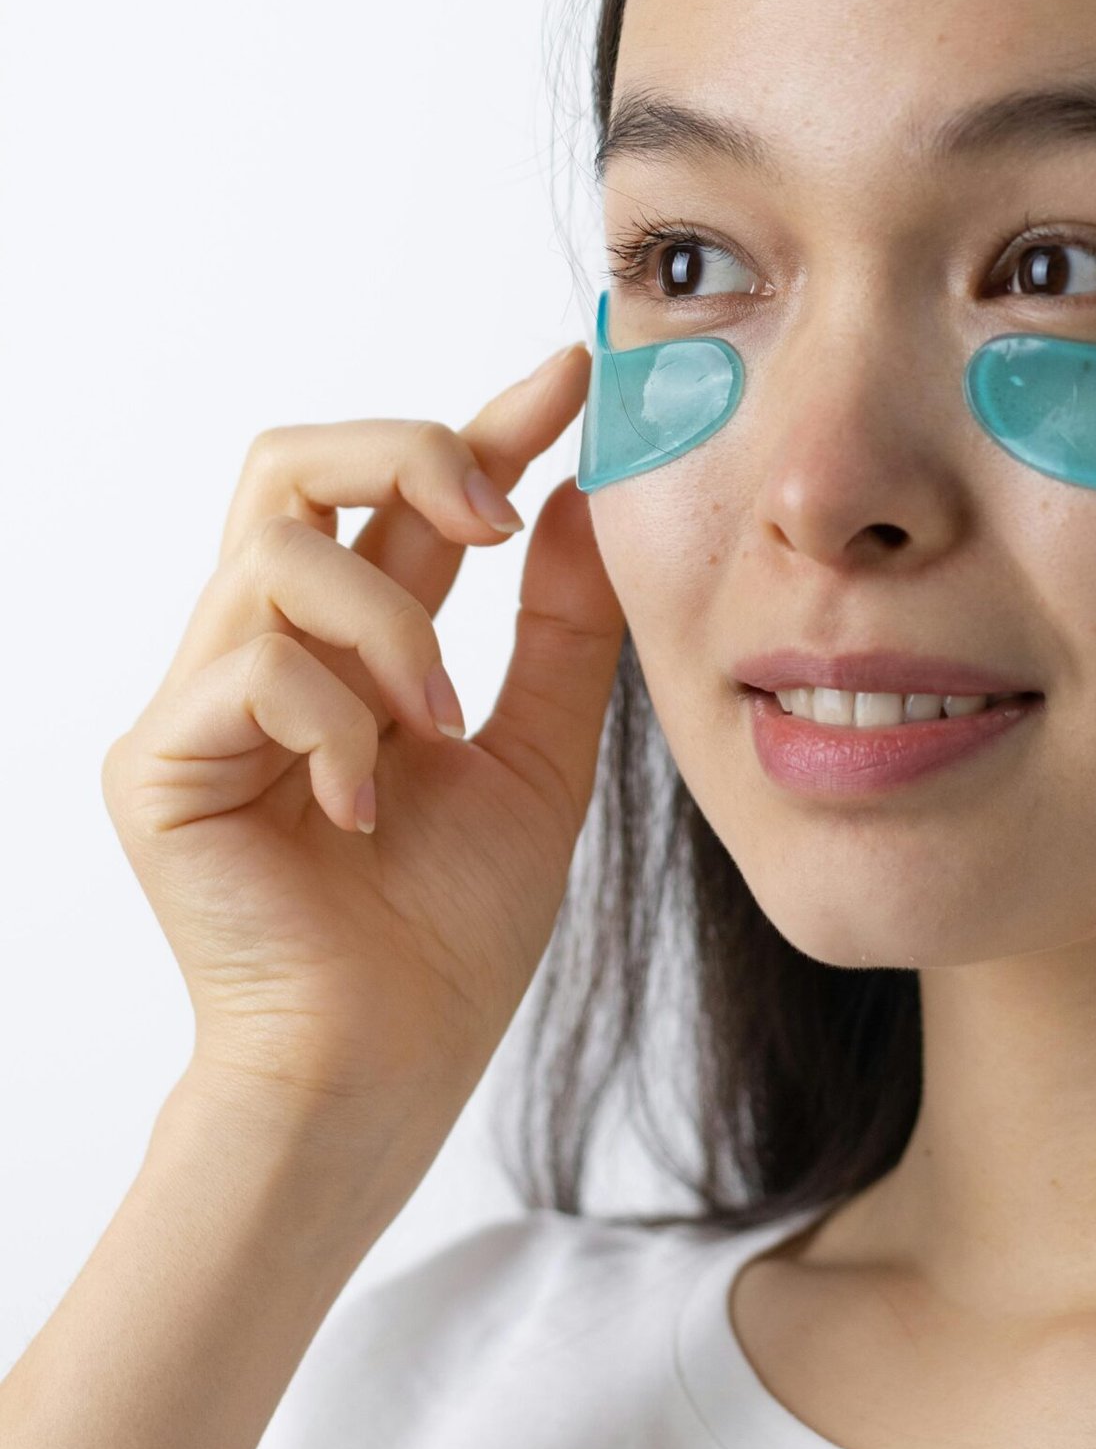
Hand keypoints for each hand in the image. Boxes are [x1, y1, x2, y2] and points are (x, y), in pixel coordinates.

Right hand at [101, 345, 625, 1118]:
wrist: (387, 1071)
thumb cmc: (449, 935)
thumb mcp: (538, 756)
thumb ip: (558, 629)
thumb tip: (582, 496)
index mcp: (354, 647)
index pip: (402, 495)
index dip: (485, 424)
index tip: (574, 377)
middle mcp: (265, 651)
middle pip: (291, 459)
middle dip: (408, 453)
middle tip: (493, 518)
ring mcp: (202, 703)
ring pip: (278, 551)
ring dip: (390, 626)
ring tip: (437, 725)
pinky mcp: (159, 765)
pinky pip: (249, 666)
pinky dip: (335, 720)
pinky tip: (365, 806)